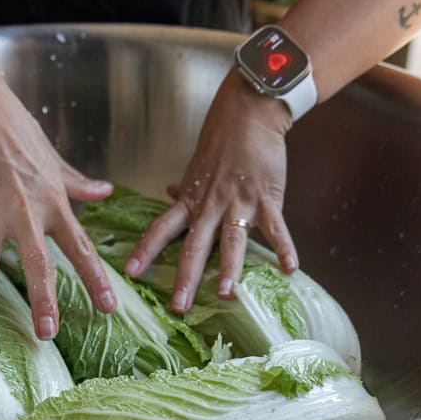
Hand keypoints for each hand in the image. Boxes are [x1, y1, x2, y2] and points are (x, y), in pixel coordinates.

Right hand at [0, 73, 116, 337]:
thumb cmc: (21, 133)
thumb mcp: (56, 161)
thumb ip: (79, 184)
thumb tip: (106, 192)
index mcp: (54, 205)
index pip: (80, 248)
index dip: (96, 279)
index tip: (108, 308)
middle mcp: (26, 213)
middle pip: (37, 263)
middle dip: (42, 299)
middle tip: (47, 334)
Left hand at [124, 69, 298, 312]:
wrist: (249, 113)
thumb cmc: (222, 141)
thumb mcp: (196, 168)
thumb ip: (185, 188)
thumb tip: (168, 193)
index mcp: (191, 201)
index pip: (161, 229)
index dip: (146, 250)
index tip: (131, 271)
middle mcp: (210, 206)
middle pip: (194, 246)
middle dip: (186, 277)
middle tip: (178, 306)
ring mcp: (239, 203)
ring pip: (232, 240)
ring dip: (230, 269)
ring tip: (226, 294)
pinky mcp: (267, 197)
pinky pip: (275, 227)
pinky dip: (284, 247)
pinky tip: (290, 268)